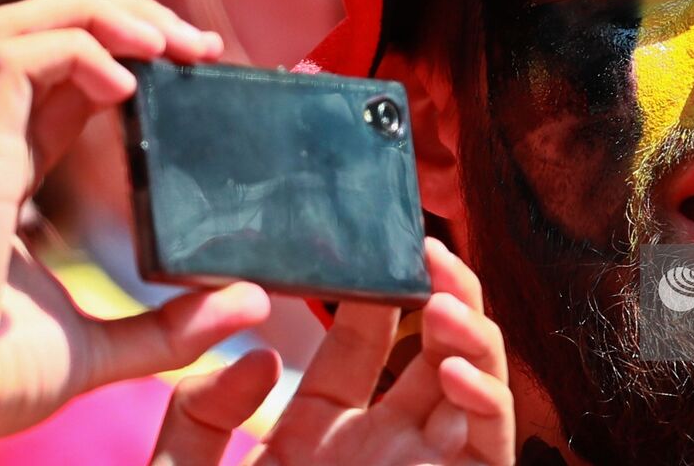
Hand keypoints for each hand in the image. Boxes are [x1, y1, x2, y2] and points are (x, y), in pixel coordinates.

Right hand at [0, 0, 270, 435]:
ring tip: (175, 45)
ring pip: (27, 24)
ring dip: (111, 16)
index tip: (204, 63)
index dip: (134, 54)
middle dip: (132, 17)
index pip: (69, 77)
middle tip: (202, 46)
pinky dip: (78, 50)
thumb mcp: (90, 352)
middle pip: (49, 31)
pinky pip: (11, 57)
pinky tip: (127, 87)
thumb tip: (249, 304)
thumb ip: (168, 330)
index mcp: (8, 169)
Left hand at [151, 238, 515, 464]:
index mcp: (321, 436)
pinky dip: (485, 399)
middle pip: (433, 351)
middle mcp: (383, 447)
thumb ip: (203, 417)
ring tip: (444, 301)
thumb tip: (263, 356)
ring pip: (474, 386)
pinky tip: (455, 370)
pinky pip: (490, 442)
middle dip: (443, 295)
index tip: (372, 249)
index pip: (364, 345)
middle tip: (428, 254)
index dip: (374, 293)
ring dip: (471, 335)